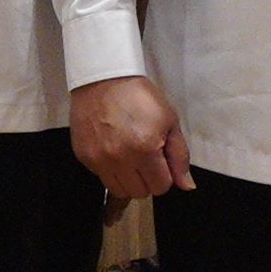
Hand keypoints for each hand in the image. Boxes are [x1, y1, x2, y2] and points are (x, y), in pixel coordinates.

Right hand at [70, 73, 191, 202]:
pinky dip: (110, 170)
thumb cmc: (140, 97)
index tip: (160, 159)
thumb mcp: (169, 120)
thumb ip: (179, 156)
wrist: (104, 79)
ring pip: (120, 191)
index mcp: (145, 149)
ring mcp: (99, 160)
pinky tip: (113, 150)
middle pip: (140, 192)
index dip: (165, 174)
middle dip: (147, 179)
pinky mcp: (83, 157)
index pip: (161, 186)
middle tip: (145, 157)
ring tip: (129, 158)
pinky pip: (102, 178)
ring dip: (128, 180)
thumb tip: (186, 186)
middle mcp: (120, 159)